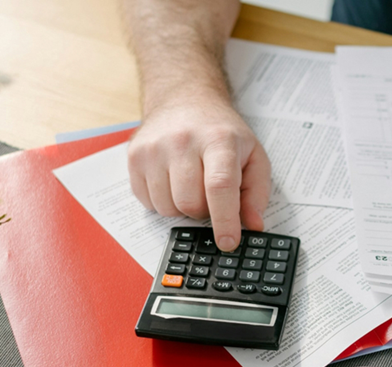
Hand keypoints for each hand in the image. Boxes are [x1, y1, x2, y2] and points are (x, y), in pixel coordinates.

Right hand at [127, 98, 270, 250]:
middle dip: (204, 211)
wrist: (184, 98)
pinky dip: (163, 201)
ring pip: (167, 208)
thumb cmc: (220, 130)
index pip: (219, 186)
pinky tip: (172, 180)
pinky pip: (148, 202)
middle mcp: (182, 141)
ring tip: (191, 184)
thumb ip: (257, 192)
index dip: (224, 220)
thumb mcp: (252, 154)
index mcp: (218, 139)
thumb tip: (253, 225)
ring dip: (182, 208)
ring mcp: (154, 149)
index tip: (228, 242)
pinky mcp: (134, 157)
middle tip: (211, 194)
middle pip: (190, 204)